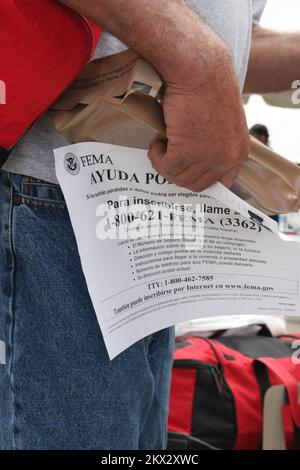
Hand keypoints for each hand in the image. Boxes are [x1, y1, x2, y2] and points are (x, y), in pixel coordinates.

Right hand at [148, 51, 249, 191]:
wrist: (198, 68)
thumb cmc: (208, 85)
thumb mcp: (222, 121)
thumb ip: (215, 142)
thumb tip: (195, 156)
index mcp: (239, 150)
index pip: (223, 182)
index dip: (203, 178)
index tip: (189, 171)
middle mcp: (227, 158)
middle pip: (197, 184)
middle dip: (180, 172)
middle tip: (170, 155)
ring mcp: (207, 158)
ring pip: (178, 177)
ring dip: (166, 163)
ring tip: (162, 144)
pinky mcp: (186, 153)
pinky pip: (165, 167)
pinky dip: (157, 157)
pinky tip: (157, 141)